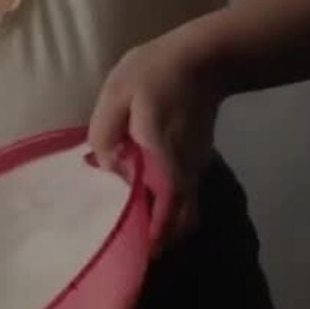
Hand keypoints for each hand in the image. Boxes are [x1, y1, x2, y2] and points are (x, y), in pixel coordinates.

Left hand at [87, 33, 224, 251]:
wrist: (203, 56)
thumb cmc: (156, 72)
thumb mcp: (117, 95)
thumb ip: (106, 134)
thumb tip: (108, 169)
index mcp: (164, 157)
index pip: (168, 209)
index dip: (157, 235)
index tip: (141, 252)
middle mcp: (186, 169)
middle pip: (183, 219)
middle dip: (163, 238)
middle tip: (135, 245)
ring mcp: (196, 165)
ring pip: (186, 208)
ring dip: (166, 222)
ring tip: (137, 226)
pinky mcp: (197, 158)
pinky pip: (186, 192)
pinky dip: (172, 205)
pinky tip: (145, 198)